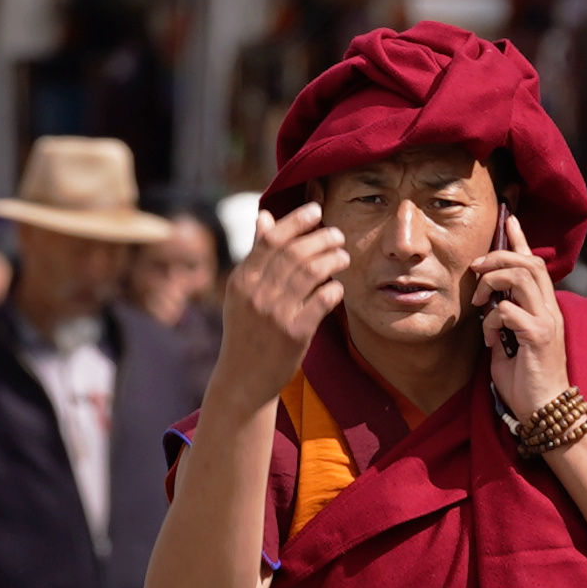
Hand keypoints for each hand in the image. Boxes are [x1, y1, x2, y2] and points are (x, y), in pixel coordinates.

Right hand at [216, 214, 346, 409]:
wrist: (244, 377)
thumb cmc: (246, 330)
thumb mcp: (242, 292)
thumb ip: (256, 254)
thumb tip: (264, 216)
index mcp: (242, 280)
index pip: (271, 240)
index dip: (296, 221)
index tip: (315, 210)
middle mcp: (256, 294)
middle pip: (295, 253)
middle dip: (321, 238)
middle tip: (337, 234)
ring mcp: (275, 314)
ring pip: (311, 273)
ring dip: (333, 259)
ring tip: (344, 256)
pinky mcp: (294, 334)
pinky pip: (322, 301)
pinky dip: (334, 288)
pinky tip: (338, 286)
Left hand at [471, 217, 565, 418]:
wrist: (544, 410)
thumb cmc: (526, 380)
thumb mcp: (509, 342)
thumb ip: (504, 319)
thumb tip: (487, 303)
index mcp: (544, 308)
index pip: (534, 264)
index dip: (520, 239)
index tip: (509, 219)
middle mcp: (550, 309)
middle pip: (529, 262)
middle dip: (499, 255)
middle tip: (476, 266)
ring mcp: (546, 321)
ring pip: (522, 276)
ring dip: (494, 281)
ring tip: (479, 301)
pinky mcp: (538, 336)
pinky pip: (507, 311)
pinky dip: (491, 320)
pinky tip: (489, 340)